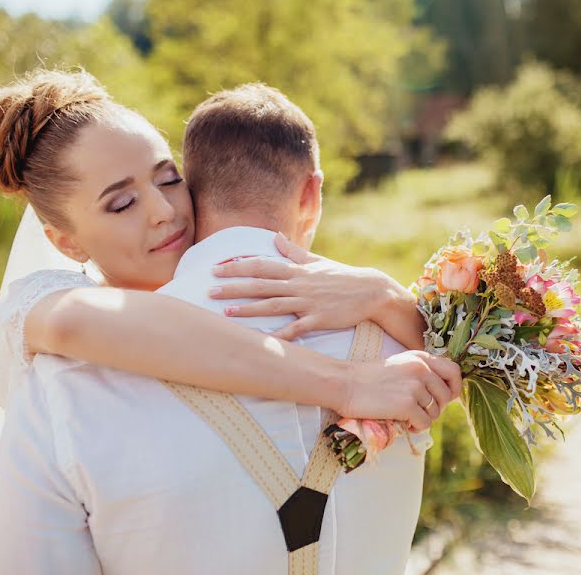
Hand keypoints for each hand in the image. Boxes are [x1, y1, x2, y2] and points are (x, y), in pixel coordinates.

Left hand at [210, 233, 401, 340]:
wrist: (371, 291)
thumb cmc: (342, 277)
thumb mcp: (317, 261)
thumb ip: (294, 252)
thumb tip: (275, 238)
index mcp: (297, 270)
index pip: (261, 265)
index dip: (237, 267)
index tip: (216, 269)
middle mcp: (299, 284)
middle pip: (261, 284)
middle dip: (234, 287)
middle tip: (209, 291)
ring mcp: (309, 302)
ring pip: (273, 305)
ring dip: (249, 309)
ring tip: (226, 313)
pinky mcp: (319, 318)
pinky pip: (297, 329)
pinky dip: (281, 335)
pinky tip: (265, 342)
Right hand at [337, 351, 461, 431]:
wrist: (345, 384)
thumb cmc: (369, 377)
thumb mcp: (400, 365)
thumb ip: (421, 372)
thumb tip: (441, 393)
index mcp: (421, 357)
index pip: (454, 371)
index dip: (454, 387)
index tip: (445, 398)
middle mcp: (422, 369)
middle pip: (447, 396)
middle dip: (437, 408)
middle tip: (421, 411)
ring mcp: (415, 387)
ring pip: (436, 412)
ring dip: (424, 418)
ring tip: (409, 418)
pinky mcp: (407, 405)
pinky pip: (425, 423)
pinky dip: (417, 428)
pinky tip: (406, 425)